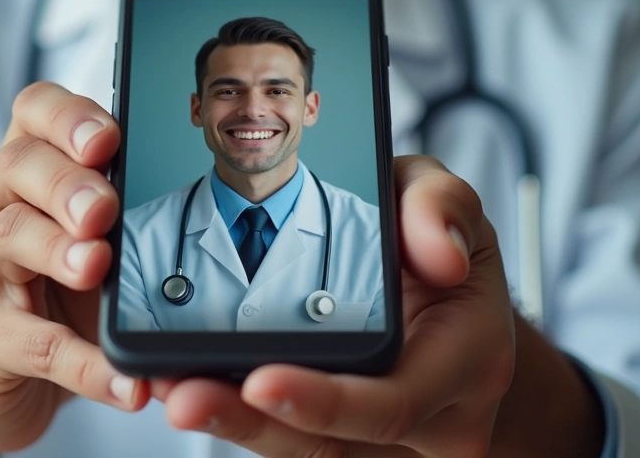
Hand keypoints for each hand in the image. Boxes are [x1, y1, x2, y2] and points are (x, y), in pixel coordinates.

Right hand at [0, 82, 147, 453]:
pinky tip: (121, 381)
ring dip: (57, 248)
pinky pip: (31, 341)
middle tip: (103, 209)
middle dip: (66, 182)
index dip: (67, 116)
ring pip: (9, 235)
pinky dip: (81, 361)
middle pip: (19, 166)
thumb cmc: (57, 294)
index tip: (107, 139)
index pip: (35, 112)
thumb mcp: (99, 246)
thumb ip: (143, 228)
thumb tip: (234, 247)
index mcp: (29, 172)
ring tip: (96, 266)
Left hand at [157, 155, 515, 456]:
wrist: (456, 314)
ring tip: (171, 388)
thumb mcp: (449, 206)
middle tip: (183, 393)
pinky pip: (288, 439)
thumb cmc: (443, 255)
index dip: (324, 401)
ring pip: (299, 450)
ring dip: (233, 423)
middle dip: (251, 422)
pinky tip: (189, 387)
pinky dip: (240, 416)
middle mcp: (432, 422)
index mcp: (467, 364)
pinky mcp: (344, 441)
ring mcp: (385, 444)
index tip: (260, 379)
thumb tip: (440, 252)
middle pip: (330, 445)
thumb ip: (443, 207)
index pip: (395, 402)